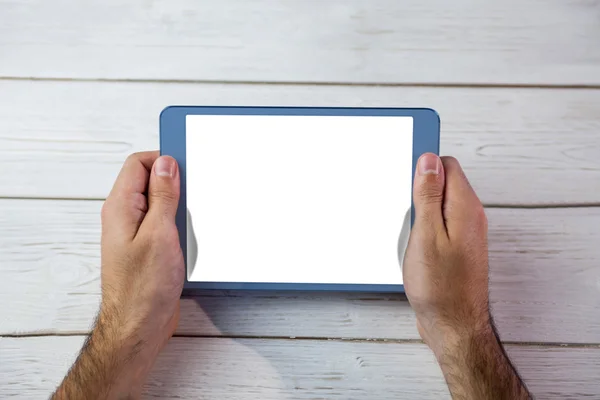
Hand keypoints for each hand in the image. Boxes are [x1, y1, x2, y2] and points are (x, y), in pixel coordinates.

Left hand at [53, 151, 183, 398]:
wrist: (139, 327)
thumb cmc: (143, 289)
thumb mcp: (158, 234)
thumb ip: (162, 196)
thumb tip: (166, 163)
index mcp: (120, 207)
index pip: (138, 163)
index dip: (163, 160)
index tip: (187, 167)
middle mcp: (125, 217)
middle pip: (150, 181)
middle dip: (175, 183)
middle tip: (193, 195)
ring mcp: (137, 232)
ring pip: (160, 203)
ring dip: (179, 206)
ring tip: (190, 222)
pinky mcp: (149, 247)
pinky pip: (164, 223)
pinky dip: (179, 223)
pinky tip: (189, 237)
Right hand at [403, 154, 530, 398]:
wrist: (453, 325)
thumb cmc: (439, 287)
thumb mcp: (425, 234)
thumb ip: (428, 195)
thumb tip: (428, 160)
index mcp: (464, 207)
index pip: (446, 165)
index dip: (423, 166)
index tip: (406, 179)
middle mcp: (470, 217)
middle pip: (443, 184)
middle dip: (419, 192)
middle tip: (407, 215)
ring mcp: (466, 233)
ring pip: (439, 205)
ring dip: (420, 213)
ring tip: (411, 236)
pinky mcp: (458, 247)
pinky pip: (439, 224)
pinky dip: (424, 229)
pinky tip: (415, 246)